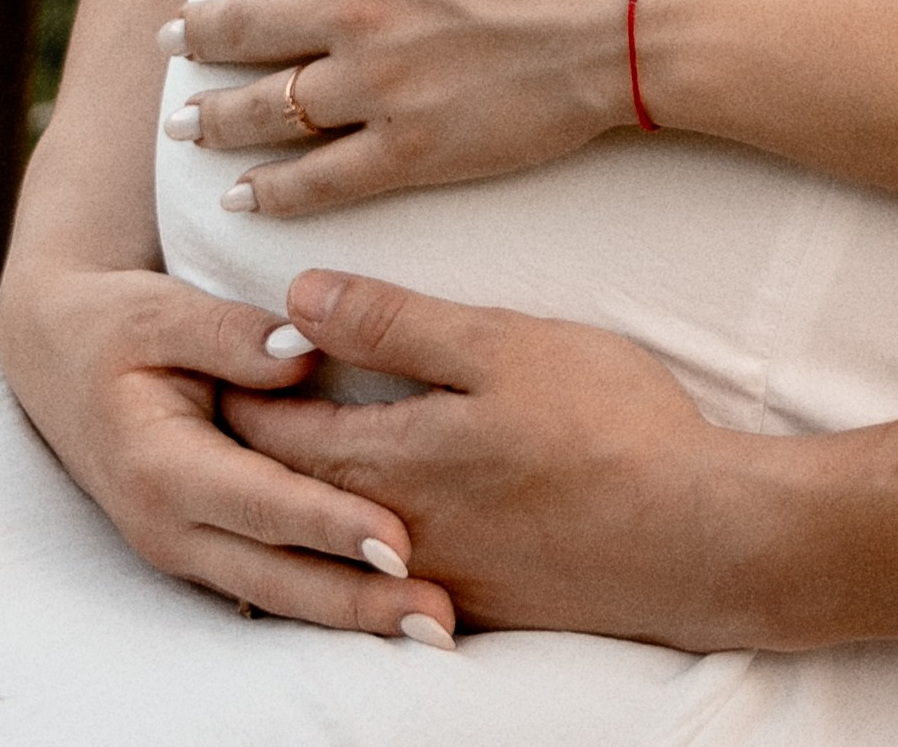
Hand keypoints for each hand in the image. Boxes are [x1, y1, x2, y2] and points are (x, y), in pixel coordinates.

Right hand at [0, 257, 456, 642]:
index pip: (260, 502)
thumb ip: (233, 334)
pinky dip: (326, 599)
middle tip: (434, 615)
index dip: (329, 523)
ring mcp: (183, 546)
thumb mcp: (164, 311)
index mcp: (159, 466)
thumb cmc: (119, 325)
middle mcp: (168, 525)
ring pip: (275, 591)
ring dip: (351, 613)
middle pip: (274, 573)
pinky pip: (269, 581)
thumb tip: (305, 351)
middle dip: (356, 601)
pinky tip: (387, 608)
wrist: (61, 356)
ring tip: (431, 625)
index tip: (398, 540)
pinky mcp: (203, 547)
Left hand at [171, 0, 645, 215]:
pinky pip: (319, 180)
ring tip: (182, 126)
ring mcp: (374, 86)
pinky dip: (272, 194)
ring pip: (266, 108)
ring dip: (214, 118)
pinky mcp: (409, 150)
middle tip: (166, 42)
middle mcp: (352, 8)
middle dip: (197, 34)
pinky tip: (242, 200)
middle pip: (245, 25)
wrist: (636, 7)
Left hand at [224, 271, 768, 647]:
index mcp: (389, 459)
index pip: (276, 428)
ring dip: (296, 502)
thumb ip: (395, 323)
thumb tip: (297, 297)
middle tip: (217, 405)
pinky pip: (383, 573)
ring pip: (332, 538)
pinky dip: (352, 544)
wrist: (691, 539)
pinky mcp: (474, 601)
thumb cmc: (604, 426)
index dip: (238, 387)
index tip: (206, 357)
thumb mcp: (500, 346)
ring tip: (273, 464)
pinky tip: (364, 526)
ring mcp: (430, 575)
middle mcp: (390, 531)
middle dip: (250, 448)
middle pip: (290, 490)